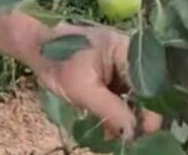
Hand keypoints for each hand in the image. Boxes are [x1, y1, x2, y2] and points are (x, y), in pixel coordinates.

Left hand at [33, 24, 163, 141]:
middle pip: (145, 89)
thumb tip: (134, 132)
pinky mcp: (111, 73)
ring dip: (127, 118)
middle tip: (127, 138)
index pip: (149, 82)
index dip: (150, 110)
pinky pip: (123, 95)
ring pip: (134, 96)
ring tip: (115, 136)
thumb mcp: (83, 90)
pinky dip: (118, 112)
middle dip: (138, 116)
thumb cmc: (58, 63)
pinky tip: (110, 129)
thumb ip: (111, 110)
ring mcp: (120, 63)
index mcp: (124, 48)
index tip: (141, 133)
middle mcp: (127, 54)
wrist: (37, 49)